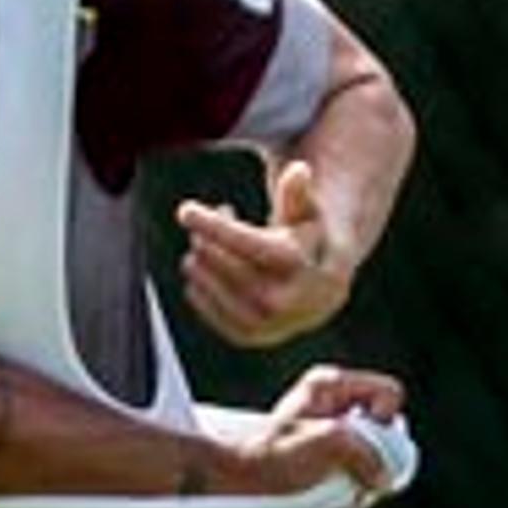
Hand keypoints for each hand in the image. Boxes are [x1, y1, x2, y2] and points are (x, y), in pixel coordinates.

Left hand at [179, 158, 357, 347]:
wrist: (321, 291)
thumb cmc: (308, 240)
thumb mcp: (308, 213)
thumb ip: (299, 193)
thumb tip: (298, 170)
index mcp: (302, 266)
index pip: (249, 243)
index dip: (215, 225)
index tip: (185, 210)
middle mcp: (286, 301)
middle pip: (225, 265)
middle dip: (207, 240)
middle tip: (203, 224)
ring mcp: (266, 324)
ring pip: (211, 286)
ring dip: (200, 260)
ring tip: (207, 244)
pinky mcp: (248, 337)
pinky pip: (207, 309)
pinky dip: (199, 287)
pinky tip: (203, 269)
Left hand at [207, 363, 410, 494]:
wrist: (234, 482)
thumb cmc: (272, 457)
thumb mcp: (327, 444)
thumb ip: (368, 451)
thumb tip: (386, 478)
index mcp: (332, 384)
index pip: (390, 394)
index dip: (383, 419)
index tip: (352, 438)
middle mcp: (335, 402)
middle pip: (387, 424)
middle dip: (376, 450)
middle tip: (341, 466)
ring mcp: (334, 428)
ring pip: (376, 450)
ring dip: (364, 469)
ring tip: (330, 478)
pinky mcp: (329, 454)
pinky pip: (361, 467)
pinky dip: (353, 481)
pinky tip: (328, 486)